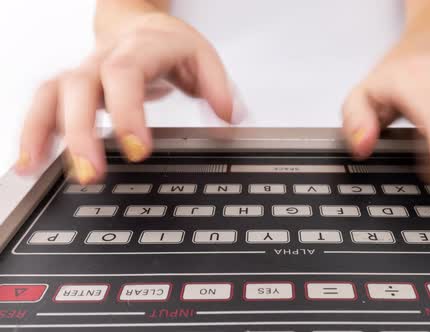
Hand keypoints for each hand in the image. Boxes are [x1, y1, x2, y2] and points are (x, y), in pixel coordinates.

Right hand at [14, 13, 234, 183]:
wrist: (137, 23)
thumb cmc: (167, 44)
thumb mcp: (200, 56)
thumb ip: (216, 86)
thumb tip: (228, 117)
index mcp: (138, 48)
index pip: (125, 75)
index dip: (127, 112)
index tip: (137, 150)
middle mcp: (103, 58)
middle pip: (80, 87)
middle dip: (82, 132)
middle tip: (92, 173)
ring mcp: (82, 72)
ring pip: (52, 95)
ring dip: (45, 133)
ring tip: (39, 169)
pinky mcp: (69, 87)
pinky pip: (43, 106)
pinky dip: (34, 134)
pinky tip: (30, 163)